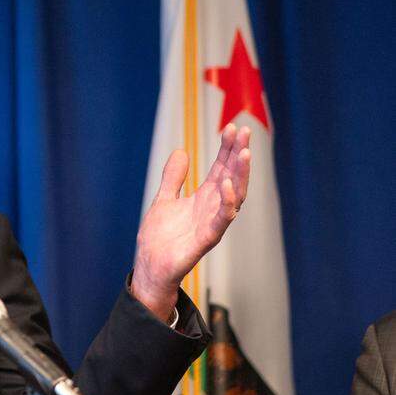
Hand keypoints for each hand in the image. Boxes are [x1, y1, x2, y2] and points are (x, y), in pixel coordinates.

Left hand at [132, 124, 251, 320]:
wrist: (150, 267)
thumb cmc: (160, 238)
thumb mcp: (164, 200)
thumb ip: (173, 178)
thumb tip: (180, 152)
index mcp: (204, 198)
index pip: (221, 168)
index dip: (227, 148)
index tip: (232, 127)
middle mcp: (212, 208)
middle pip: (231, 176)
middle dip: (239, 154)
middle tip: (245, 131)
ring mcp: (212, 223)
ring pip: (234, 195)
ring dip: (240, 174)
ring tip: (244, 152)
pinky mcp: (206, 239)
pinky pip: (221, 219)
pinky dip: (226, 202)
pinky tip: (225, 183)